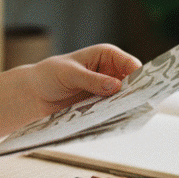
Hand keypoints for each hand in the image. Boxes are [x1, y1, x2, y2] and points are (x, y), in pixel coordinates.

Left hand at [23, 44, 142, 110]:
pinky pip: (116, 110)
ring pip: (127, 98)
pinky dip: (118, 115)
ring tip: (129, 117)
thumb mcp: (69, 74)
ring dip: (128, 106)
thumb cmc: (49, 75)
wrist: (35, 94)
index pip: (131, 64)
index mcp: (106, 55)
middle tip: (138, 107)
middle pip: (134, 83)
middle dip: (136, 94)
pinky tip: (118, 122)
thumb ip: (91, 80)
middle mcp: (111, 71)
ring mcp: (108, 89)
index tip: (143, 90)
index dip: (140, 76)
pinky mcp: (102, 104)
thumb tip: (115, 86)